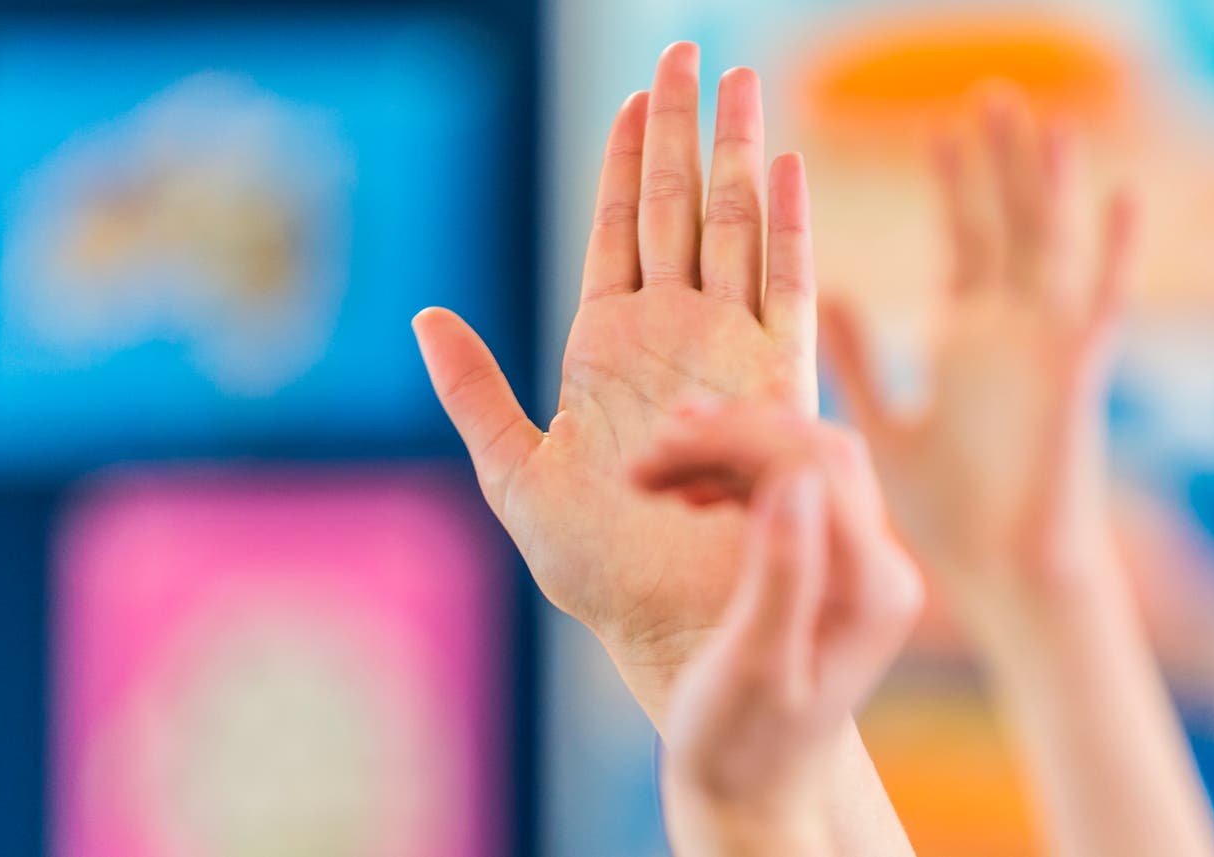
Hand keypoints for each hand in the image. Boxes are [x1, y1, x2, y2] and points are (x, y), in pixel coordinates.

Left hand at [412, 42, 816, 718]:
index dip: (626, 157)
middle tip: (690, 51)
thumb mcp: (513, 476)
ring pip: (734, 227)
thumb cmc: (598, 569)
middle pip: (680, 206)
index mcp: (609, 344)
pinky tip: (784, 166)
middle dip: (683, 126)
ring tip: (738, 81)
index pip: (618, 226)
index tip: (636, 90)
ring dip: (735, 153)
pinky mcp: (776, 383)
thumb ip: (475, 394)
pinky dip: (786, 227)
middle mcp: (674, 333)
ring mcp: (728, 350)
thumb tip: (426, 316)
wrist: (673, 624)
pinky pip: (786, 289)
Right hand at [631, 401, 922, 856]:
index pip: (815, 464)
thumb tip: (792, 477)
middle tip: (647, 455)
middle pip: (816, 449)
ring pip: (802, 461)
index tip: (654, 455)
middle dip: (729, 435)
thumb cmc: (739, 748)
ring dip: (726, 451)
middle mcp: (881, 569)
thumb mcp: (752, 665)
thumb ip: (780, 571)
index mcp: (871, 589)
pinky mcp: (832, 568)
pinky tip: (687, 489)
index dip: (734, 440)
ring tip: (652, 465)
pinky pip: (792, 489)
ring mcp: (861, 567)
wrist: (750, 797)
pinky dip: (736, 475)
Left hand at [818, 84, 1133, 638]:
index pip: (966, 242)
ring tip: (1044, 120)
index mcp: (968, 340)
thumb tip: (828, 294)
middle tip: (991, 95)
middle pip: (1009, 226)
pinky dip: (1114, 252)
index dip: (958, 186)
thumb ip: (861, 361)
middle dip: (1000, 163)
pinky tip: (1122, 194)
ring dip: (1050, 187)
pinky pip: (1100, 304)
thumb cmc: (950, 518)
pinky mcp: (1072, 379)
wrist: (1001, 578)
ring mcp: (1045, 351)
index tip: (941, 128)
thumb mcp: (883, 427)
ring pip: (1053, 248)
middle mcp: (1010, 334)